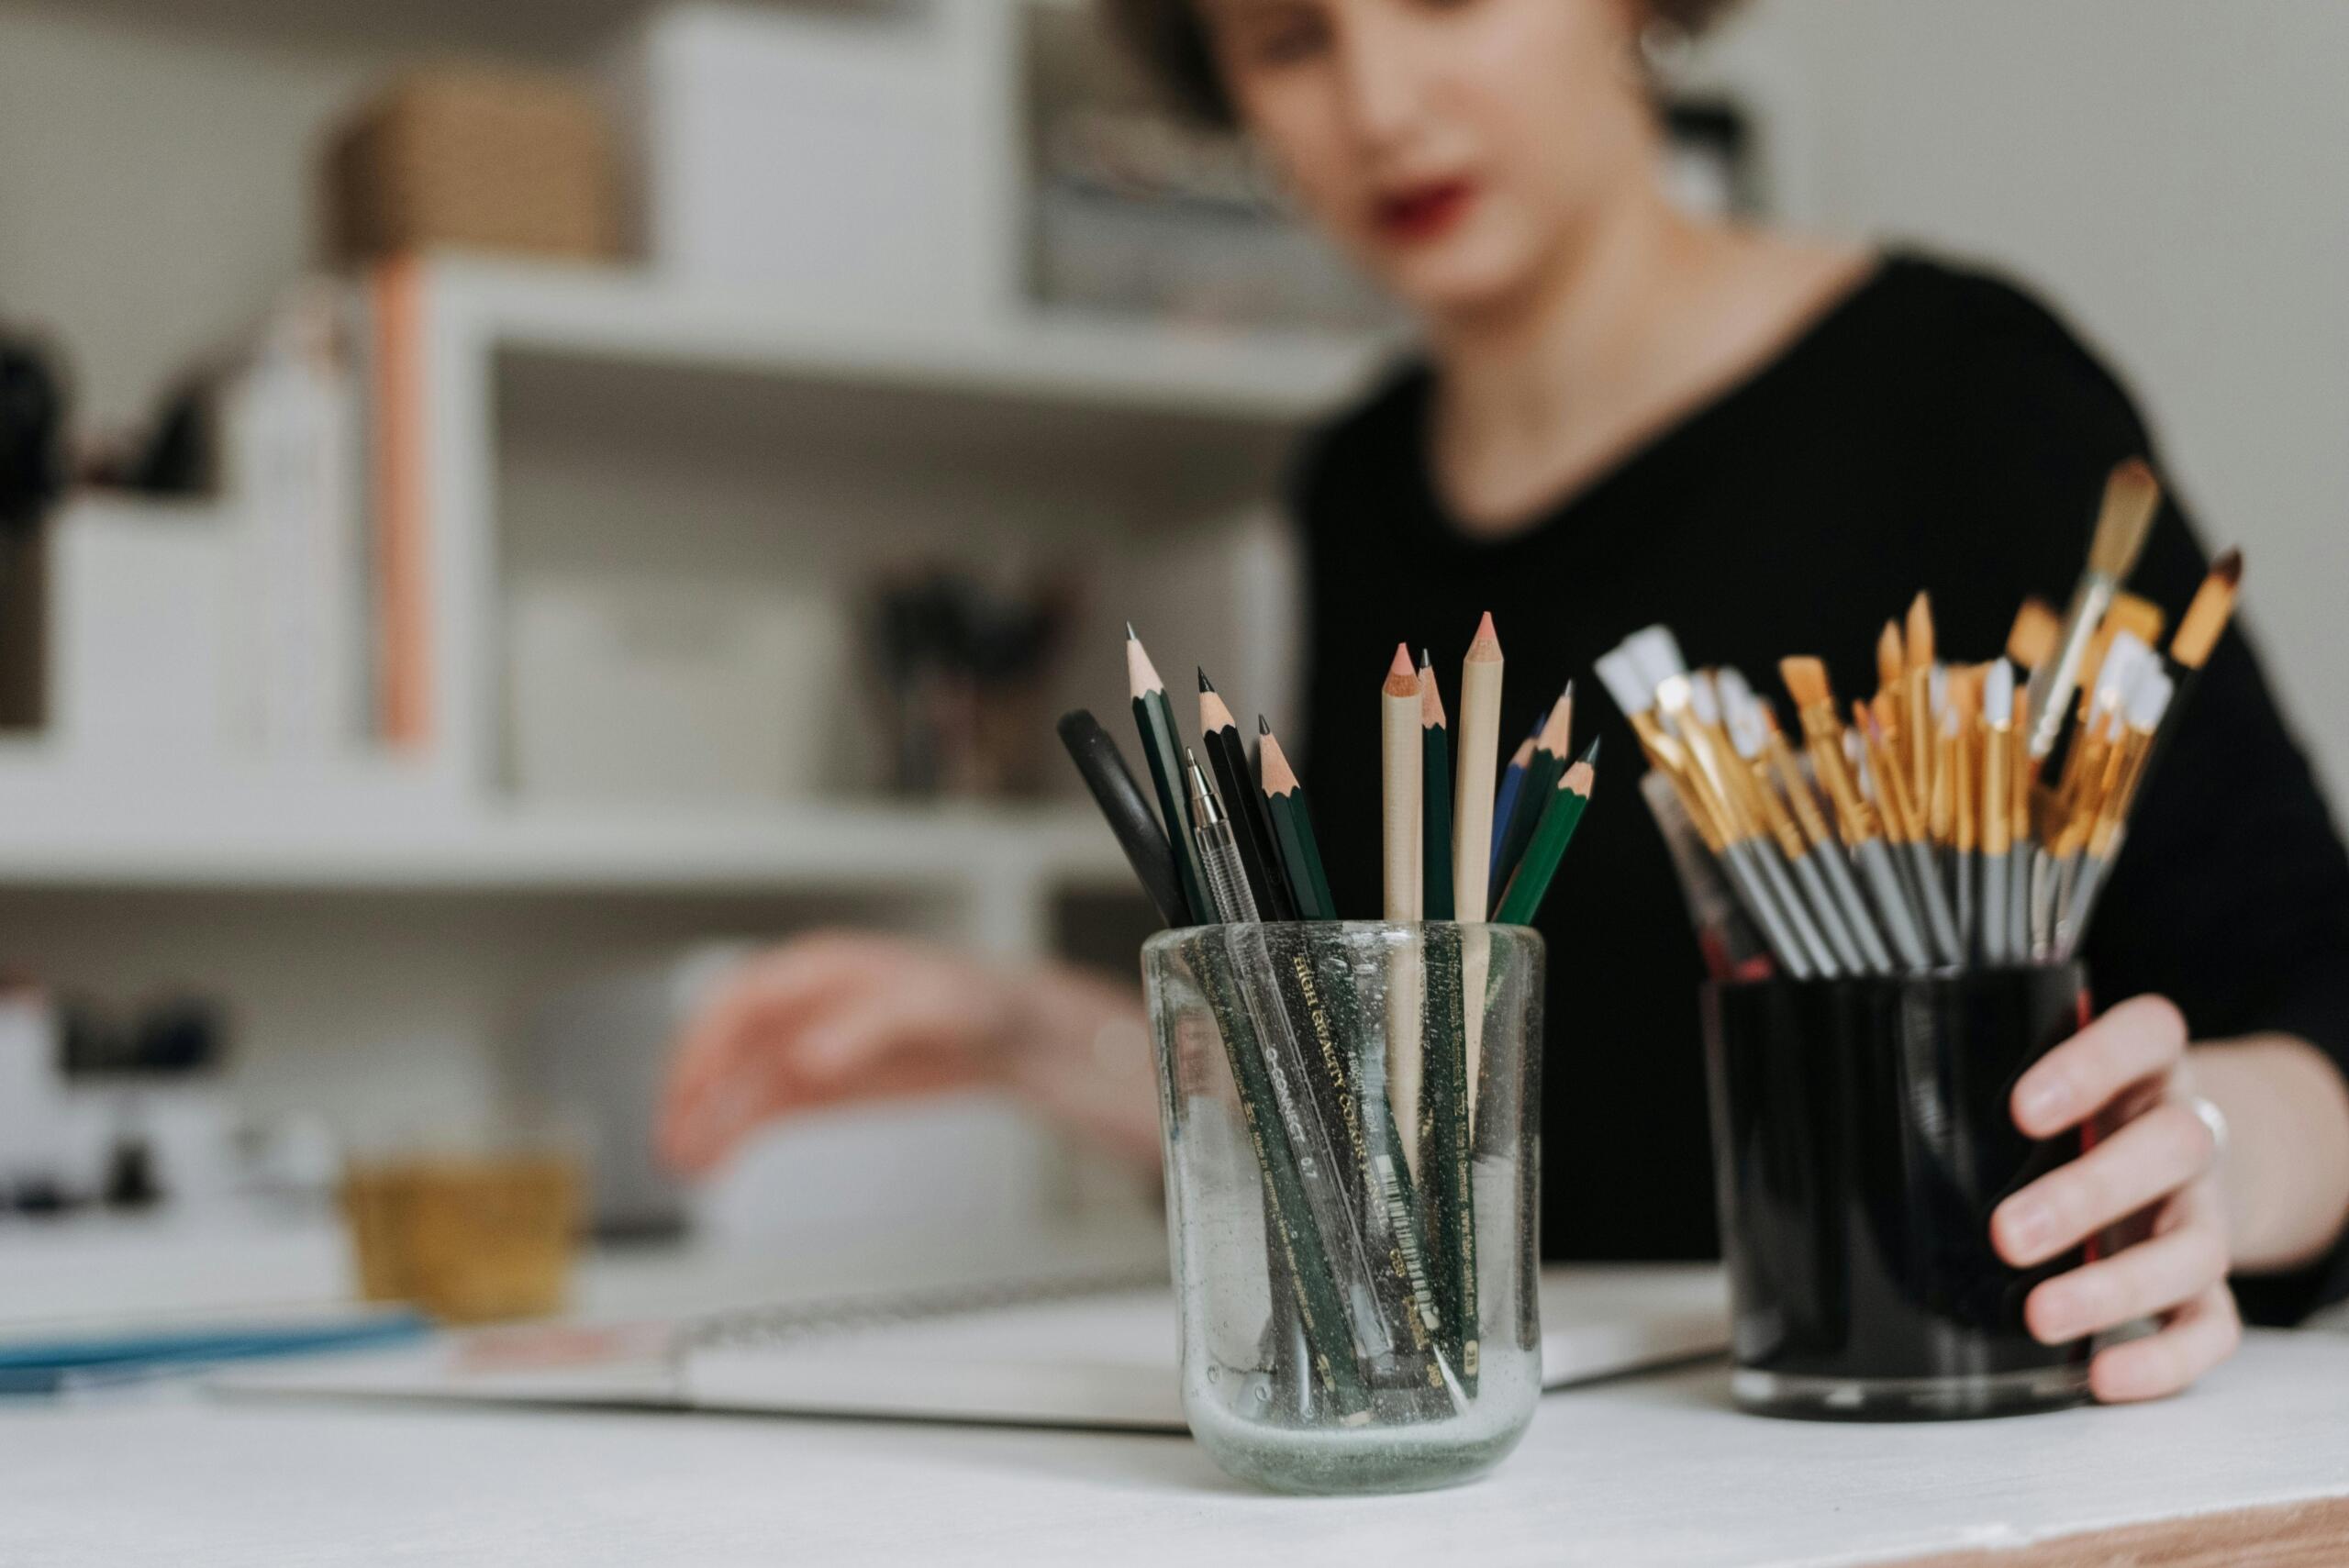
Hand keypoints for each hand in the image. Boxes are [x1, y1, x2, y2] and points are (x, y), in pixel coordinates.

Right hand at [659, 933, 1023, 1175]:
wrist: (1011, 1032)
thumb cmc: (977, 998)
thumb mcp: (932, 1003)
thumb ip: (868, 1027)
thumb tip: (809, 1055)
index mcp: (819, 970)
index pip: (741, 1000)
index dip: (706, 1041)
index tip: (689, 1084)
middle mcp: (801, 1008)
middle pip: (724, 1045)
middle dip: (691, 1089)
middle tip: (668, 1136)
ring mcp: (807, 1049)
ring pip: (735, 1086)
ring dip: (702, 1123)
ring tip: (679, 1165)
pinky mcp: (820, 1087)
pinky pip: (762, 1113)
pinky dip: (733, 1139)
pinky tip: (712, 1167)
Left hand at [1992, 995, 2240, 1402]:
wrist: (2170, 1156)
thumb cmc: (2072, 1117)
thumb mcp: (2042, 1080)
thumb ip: (1982, 1077)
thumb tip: (1852, 1097)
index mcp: (2143, 1068)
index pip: (2147, 1034)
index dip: (2096, 1063)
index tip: (2021, 1108)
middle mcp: (2184, 1132)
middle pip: (2173, 1146)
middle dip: (2089, 1194)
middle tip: (2007, 1234)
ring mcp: (2203, 1210)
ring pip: (2195, 1245)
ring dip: (2117, 1286)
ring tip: (2040, 1316)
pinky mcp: (2209, 1283)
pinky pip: (2213, 1326)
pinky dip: (2165, 1357)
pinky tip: (2102, 1374)